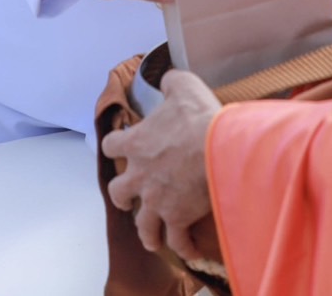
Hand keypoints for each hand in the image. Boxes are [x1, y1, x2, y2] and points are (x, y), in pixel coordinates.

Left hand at [102, 70, 220, 260]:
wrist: (220, 148)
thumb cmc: (200, 118)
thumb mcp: (183, 87)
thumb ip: (170, 82)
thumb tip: (167, 78)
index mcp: (137, 143)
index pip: (111, 146)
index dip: (116, 145)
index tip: (123, 145)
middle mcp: (140, 175)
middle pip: (118, 192)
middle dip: (123, 195)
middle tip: (132, 195)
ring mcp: (157, 200)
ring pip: (142, 225)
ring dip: (146, 230)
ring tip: (152, 234)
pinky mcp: (177, 218)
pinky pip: (176, 241)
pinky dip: (183, 248)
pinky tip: (189, 251)